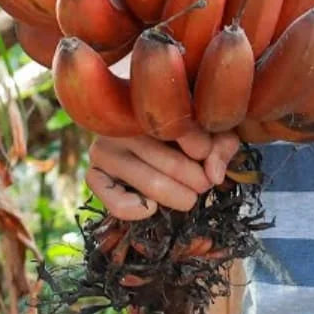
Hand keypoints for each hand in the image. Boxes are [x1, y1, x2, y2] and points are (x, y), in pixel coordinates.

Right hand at [84, 127, 240, 220]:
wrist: (141, 136)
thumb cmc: (179, 129)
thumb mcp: (207, 128)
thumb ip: (219, 146)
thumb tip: (213, 175)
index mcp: (145, 102)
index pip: (182, 130)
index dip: (205, 149)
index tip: (208, 154)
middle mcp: (118, 122)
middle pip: (172, 165)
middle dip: (198, 181)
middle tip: (204, 182)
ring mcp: (102, 147)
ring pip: (151, 186)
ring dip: (181, 198)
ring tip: (189, 194)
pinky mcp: (94, 173)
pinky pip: (117, 203)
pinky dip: (140, 210)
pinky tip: (153, 205)